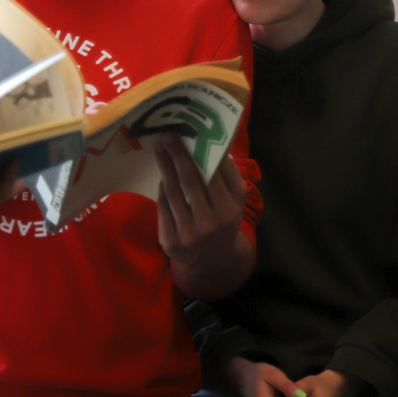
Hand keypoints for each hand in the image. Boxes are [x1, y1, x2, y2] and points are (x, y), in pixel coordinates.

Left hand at [153, 135, 245, 280]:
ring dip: (164, 167)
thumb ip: (231, 176)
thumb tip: (220, 149)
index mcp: (227, 212)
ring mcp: (186, 235)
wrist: (212, 261)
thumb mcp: (237, 203)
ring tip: (160, 150)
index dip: (196, 155)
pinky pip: (163, 207)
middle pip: (188, 181)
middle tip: (166, 136)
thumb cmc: (225, 224)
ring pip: (172, 193)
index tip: (184, 135)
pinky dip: (162, 189)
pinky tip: (162, 175)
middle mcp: (207, 224)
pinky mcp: (169, 241)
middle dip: (176, 155)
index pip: (210, 177)